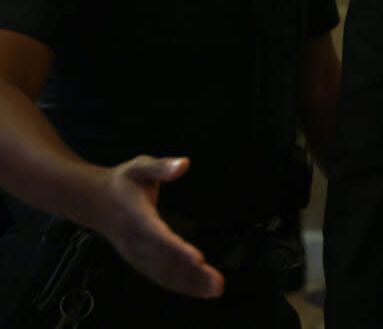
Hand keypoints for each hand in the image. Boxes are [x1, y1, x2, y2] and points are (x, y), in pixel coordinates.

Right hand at [95, 156, 223, 297]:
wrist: (93, 201)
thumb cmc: (122, 182)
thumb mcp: (139, 167)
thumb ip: (161, 167)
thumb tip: (184, 164)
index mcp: (136, 216)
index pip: (158, 235)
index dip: (177, 249)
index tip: (198, 258)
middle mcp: (135, 239)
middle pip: (164, 261)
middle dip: (192, 273)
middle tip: (217, 282)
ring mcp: (135, 253)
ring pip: (163, 274)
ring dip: (189, 284)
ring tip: (215, 289)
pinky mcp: (138, 260)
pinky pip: (159, 276)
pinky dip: (179, 285)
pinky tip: (199, 290)